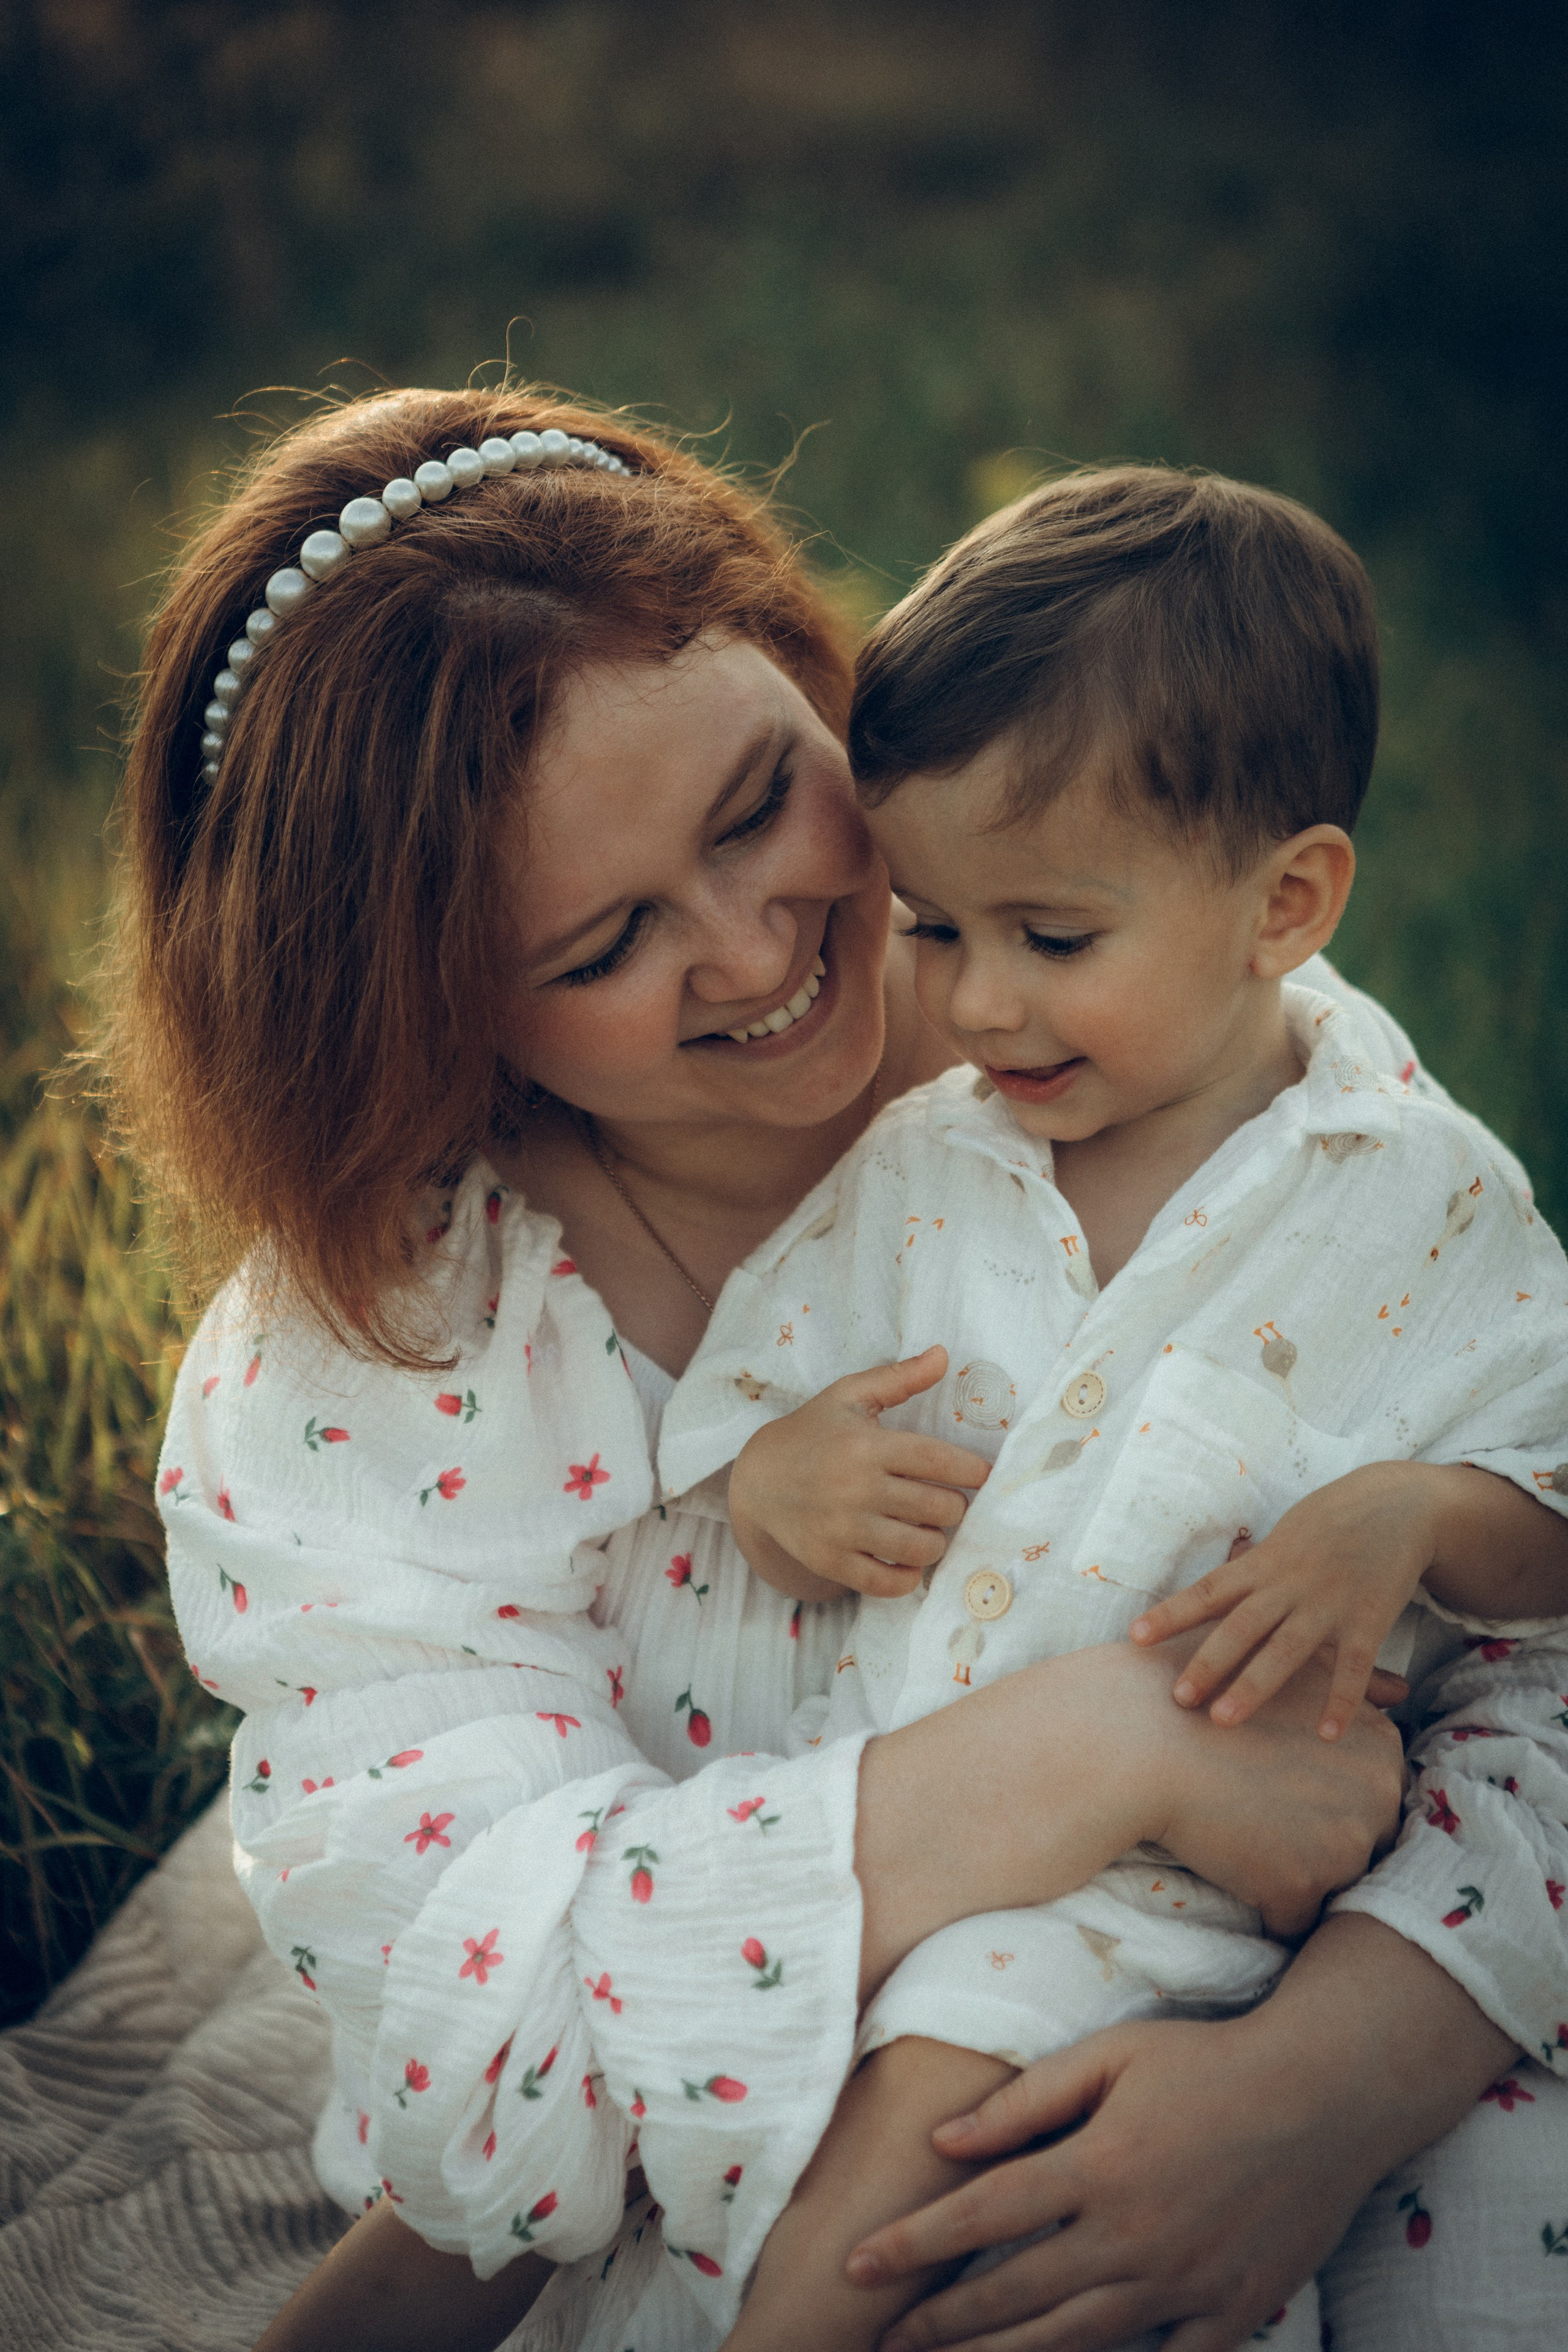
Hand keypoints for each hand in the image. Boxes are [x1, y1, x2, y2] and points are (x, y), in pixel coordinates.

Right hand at [729, 1345, 989, 1598]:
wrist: (758, 1480)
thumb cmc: (812, 1432)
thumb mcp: (849, 1396)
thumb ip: (899, 1378)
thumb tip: (944, 1355)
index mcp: (865, 1446)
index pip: (937, 1460)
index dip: (972, 1470)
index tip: (984, 1475)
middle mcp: (855, 1488)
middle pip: (937, 1507)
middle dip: (955, 1507)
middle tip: (949, 1503)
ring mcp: (842, 1529)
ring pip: (919, 1548)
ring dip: (937, 1541)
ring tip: (931, 1530)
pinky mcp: (830, 1561)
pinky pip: (886, 1583)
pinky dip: (908, 1578)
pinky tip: (908, 1562)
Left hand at [848, 1916, 1517, 2351]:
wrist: (1325, 2095)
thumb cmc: (1208, 2063)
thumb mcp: (1112, 2056)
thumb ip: (1026, 2101)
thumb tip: (944, 2137)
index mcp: (1097, 2167)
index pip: (982, 2214)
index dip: (913, 2243)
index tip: (857, 2264)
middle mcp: (1132, 2236)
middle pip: (1014, 2294)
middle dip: (940, 2323)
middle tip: (883, 2339)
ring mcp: (1183, 2283)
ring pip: (1074, 2341)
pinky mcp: (1231, 2312)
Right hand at [1125, 1635, 1405, 1938]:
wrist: (1141, 1738)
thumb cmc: (1210, 1690)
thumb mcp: (1294, 1668)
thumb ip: (1355, 1682)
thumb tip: (1402, 1689)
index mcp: (1380, 1747)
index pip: (1376, 1794)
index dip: (1329, 1795)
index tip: (1286, 1787)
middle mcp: (1378, 1797)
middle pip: (1364, 1841)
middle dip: (1320, 1838)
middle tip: (1263, 1814)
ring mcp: (1343, 1846)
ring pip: (1334, 1883)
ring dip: (1295, 1872)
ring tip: (1244, 1839)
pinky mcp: (1300, 1888)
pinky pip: (1296, 1920)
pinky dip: (1268, 1907)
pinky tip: (1234, 1872)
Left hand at [1130, 1461, 1445, 1740]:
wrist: (1396, 1504)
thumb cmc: (1329, 1522)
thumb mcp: (1282, 1536)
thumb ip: (1250, 1569)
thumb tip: (1211, 1594)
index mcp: (1263, 1563)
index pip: (1208, 1591)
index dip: (1171, 1613)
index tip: (1135, 1636)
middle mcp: (1289, 1584)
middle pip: (1240, 1628)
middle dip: (1207, 1663)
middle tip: (1178, 1699)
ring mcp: (1328, 1604)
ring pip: (1285, 1651)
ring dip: (1254, 1687)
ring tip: (1224, 1721)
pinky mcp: (1368, 1620)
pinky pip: (1352, 1667)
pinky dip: (1341, 1701)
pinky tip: (1327, 1734)